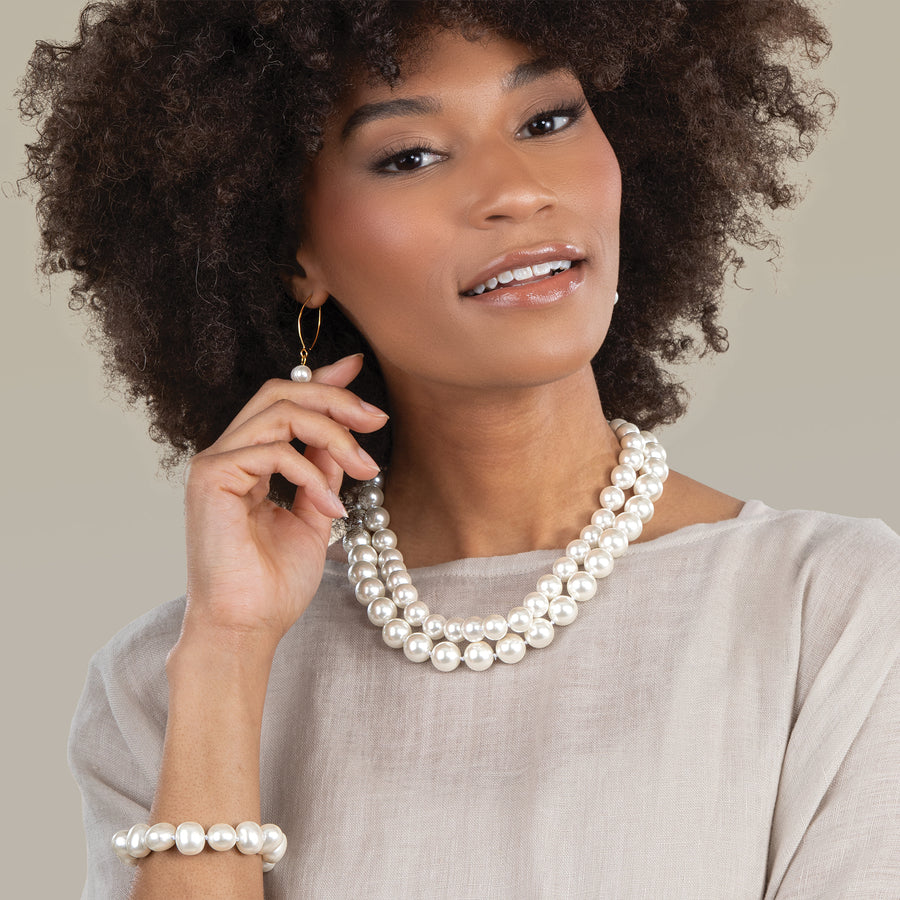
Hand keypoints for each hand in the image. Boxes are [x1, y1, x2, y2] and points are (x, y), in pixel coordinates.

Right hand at [180, 353, 386, 646]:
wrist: (246, 628)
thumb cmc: (274, 583)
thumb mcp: (314, 516)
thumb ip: (323, 472)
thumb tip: (344, 437)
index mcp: (249, 461)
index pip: (283, 402)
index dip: (321, 380)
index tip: (357, 365)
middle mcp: (228, 454)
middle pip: (281, 394)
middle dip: (336, 398)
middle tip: (377, 417)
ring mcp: (215, 463)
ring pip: (281, 413)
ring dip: (334, 435)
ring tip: (366, 468)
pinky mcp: (211, 478)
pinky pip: (274, 451)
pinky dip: (312, 473)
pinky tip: (331, 507)